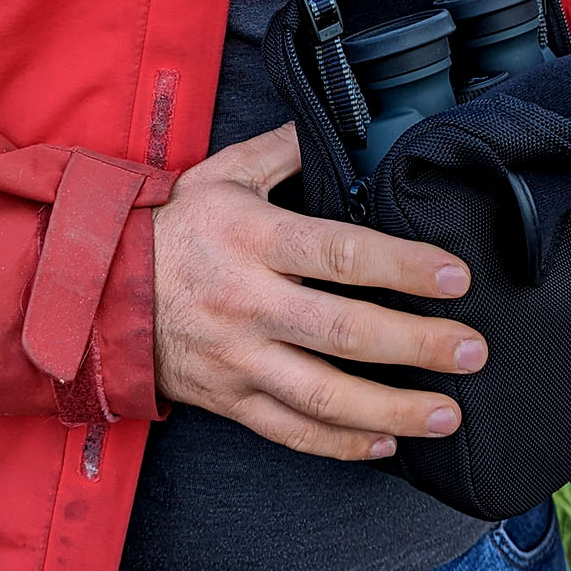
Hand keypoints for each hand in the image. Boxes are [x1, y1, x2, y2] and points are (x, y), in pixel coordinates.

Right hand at [153, 122, 488, 460]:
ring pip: (322, 397)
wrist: (97, 290)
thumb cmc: (170, 228)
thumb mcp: (221, 174)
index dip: (402, 267)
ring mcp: (237, 358)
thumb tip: (344, 126)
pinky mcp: (229, 399)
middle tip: (472, 351)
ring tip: (448, 414)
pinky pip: (290, 431)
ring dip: (392, 411)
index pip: (338, 254)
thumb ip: (285, 151)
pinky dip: (341, 444)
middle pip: (343, 332)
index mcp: (251, 239)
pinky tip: (386, 444)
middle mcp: (247, 302)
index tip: (454, 276)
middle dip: (417, 345)